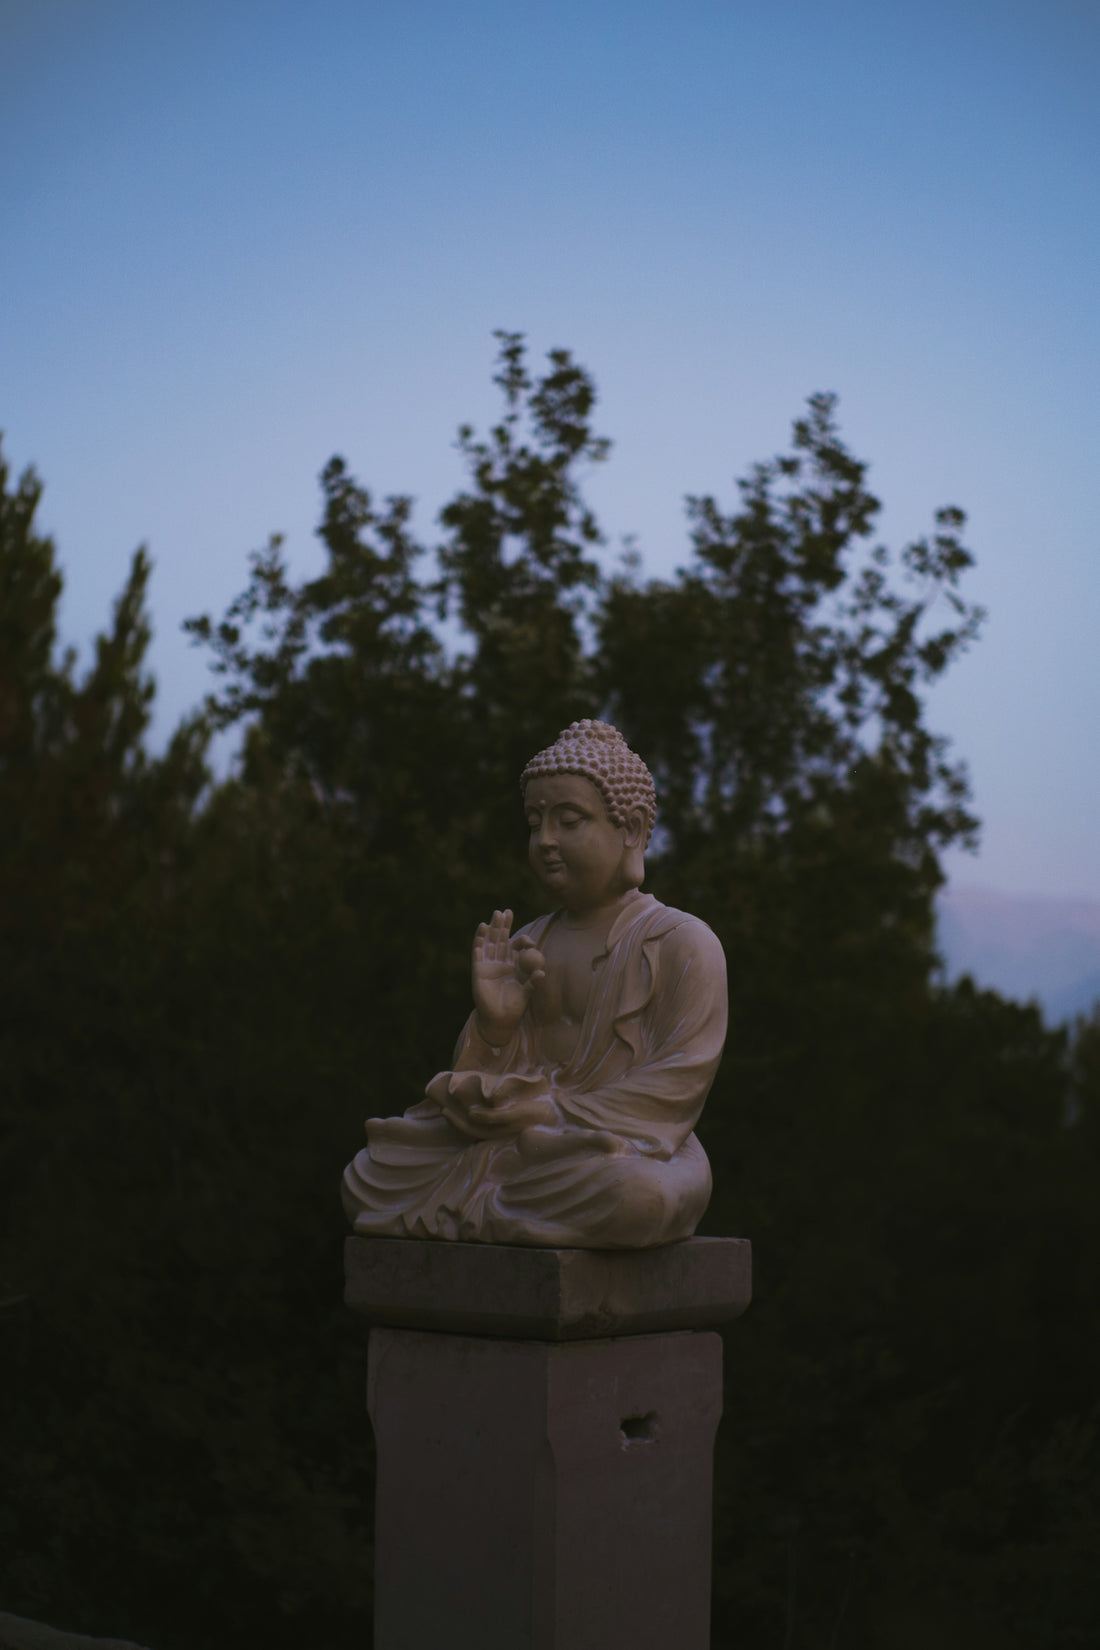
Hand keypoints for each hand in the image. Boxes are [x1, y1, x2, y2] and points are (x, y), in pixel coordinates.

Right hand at [472, 909, 544, 1044]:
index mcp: (514, 966)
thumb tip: (542, 972)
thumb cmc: (514, 1007)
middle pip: (501, 940)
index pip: (516, 947)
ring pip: (490, 942)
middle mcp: (501, 962)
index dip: (522, 941)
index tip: (528, 940)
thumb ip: (532, 982)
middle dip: (503, 926)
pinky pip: (478, 952)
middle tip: (506, 911)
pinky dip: (479, 940)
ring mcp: (489, 965)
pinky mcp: (478, 970)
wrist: (499, 1020)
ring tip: (494, 915)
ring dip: (492, 929)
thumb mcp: (526, 993)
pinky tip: (482, 928)